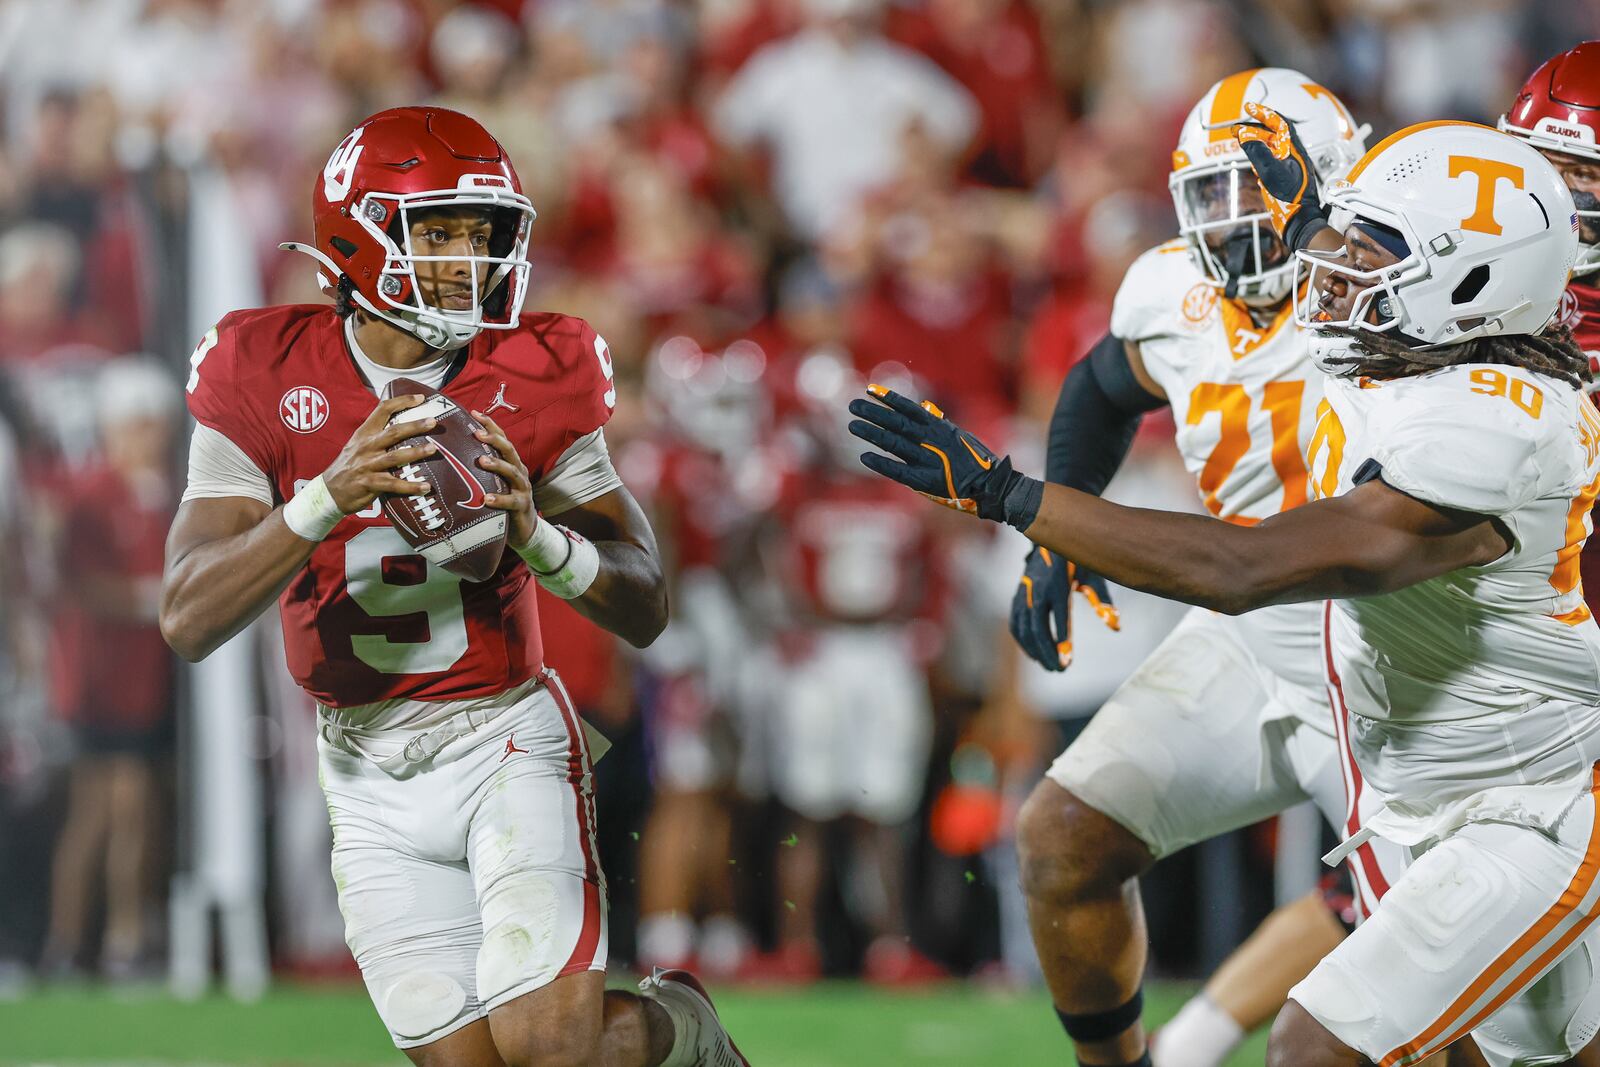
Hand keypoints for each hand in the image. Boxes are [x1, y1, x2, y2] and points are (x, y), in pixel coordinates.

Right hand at [322, 395, 436, 513]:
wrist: (329, 491)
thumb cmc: (350, 465)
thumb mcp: (358, 444)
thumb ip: (378, 436)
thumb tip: (407, 428)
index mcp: (364, 433)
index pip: (382, 410)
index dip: (401, 402)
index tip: (420, 398)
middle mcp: (366, 446)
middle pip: (393, 432)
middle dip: (414, 426)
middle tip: (433, 421)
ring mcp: (367, 465)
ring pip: (394, 457)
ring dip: (415, 453)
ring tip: (433, 449)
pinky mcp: (369, 484)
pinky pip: (393, 485)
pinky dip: (410, 486)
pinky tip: (426, 487)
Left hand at [471, 409, 536, 546]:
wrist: (524, 528)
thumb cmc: (504, 501)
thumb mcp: (494, 481)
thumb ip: (482, 468)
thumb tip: (451, 454)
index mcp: (512, 463)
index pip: (502, 438)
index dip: (491, 425)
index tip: (474, 413)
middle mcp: (519, 471)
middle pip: (510, 450)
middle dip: (494, 440)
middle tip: (477, 433)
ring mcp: (523, 489)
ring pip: (512, 472)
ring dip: (497, 465)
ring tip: (481, 461)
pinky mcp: (522, 506)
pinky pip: (512, 501)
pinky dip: (500, 499)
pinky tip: (488, 498)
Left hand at [847, 385, 1043, 529]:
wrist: (992, 486)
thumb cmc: (976, 461)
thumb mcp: (959, 436)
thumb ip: (939, 424)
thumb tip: (925, 409)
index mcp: (939, 428)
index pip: (908, 408)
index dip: (888, 398)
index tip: (869, 391)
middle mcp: (931, 440)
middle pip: (896, 422)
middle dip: (873, 413)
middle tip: (852, 406)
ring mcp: (928, 459)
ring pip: (893, 442)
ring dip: (871, 433)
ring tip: (852, 426)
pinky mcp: (926, 480)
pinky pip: (898, 470)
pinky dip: (881, 463)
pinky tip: (865, 457)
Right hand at [1009, 546, 1119, 670]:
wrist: (1046, 539)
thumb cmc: (1075, 559)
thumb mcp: (1092, 574)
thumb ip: (1102, 600)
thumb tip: (1117, 627)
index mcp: (1058, 584)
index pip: (1059, 617)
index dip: (1062, 641)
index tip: (1067, 661)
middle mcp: (1037, 590)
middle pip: (1037, 627)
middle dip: (1048, 651)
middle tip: (1060, 671)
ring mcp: (1024, 594)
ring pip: (1024, 628)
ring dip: (1035, 651)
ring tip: (1050, 667)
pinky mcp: (1017, 596)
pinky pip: (1016, 624)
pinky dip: (1023, 641)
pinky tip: (1034, 655)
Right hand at [1233, 101, 1325, 250]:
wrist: (1300, 218)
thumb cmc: (1291, 196)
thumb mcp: (1271, 171)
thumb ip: (1257, 152)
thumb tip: (1244, 135)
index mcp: (1293, 148)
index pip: (1278, 123)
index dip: (1263, 113)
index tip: (1247, 108)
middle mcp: (1291, 154)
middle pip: (1272, 134)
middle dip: (1253, 129)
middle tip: (1234, 129)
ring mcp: (1288, 166)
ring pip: (1269, 148)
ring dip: (1254, 143)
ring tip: (1239, 141)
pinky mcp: (1283, 178)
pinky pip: (1270, 162)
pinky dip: (1259, 158)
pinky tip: (1252, 164)